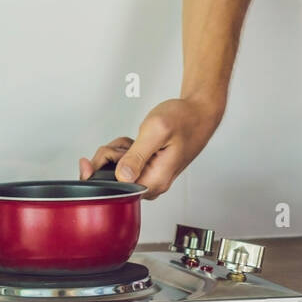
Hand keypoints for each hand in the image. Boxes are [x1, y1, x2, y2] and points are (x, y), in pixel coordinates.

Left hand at [79, 97, 222, 198]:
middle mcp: (154, 183)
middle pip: (114, 181)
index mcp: (155, 181)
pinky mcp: (150, 170)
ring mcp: (152, 177)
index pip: (115, 188)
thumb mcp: (157, 131)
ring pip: (118, 171)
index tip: (107, 153)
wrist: (199, 113)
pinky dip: (125, 151)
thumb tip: (122, 177)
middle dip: (110, 158)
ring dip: (118, 152)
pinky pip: (127, 165)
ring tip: (135, 140)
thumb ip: (137, 155)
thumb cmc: (185, 120)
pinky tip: (137, 142)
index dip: (102, 171)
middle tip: (126, 143)